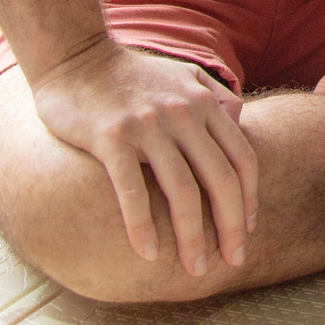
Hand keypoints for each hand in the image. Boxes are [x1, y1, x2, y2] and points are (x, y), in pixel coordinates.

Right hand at [28, 36, 256, 276]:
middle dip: (230, 228)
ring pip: (182, 192)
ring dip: (192, 237)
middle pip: (220, 180)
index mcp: (204, 103)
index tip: (247, 231)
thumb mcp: (182, 75)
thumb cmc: (129, 74)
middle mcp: (183, 114)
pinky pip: (132, 191)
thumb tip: (241, 118)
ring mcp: (148, 126)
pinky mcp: (111, 138)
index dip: (249, 199)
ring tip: (194, 269)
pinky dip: (142, 227)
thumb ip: (215, 95)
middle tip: (231, 262)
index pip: (243, 158)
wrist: (75, 55)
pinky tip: (148, 253)